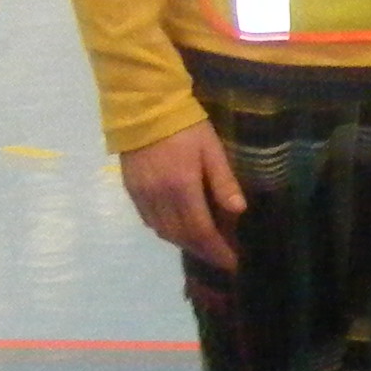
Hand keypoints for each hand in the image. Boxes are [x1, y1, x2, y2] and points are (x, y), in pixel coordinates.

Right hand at [119, 120, 244, 269]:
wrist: (144, 107)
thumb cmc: (186, 126)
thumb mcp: (211, 150)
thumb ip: (223, 181)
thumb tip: (239, 211)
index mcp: (182, 188)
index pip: (201, 231)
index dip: (217, 250)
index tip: (232, 263)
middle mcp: (159, 198)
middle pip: (181, 236)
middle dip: (203, 251)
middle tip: (221, 257)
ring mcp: (142, 195)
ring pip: (163, 232)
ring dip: (184, 243)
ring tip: (204, 245)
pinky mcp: (131, 190)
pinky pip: (149, 220)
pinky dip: (166, 230)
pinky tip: (178, 228)